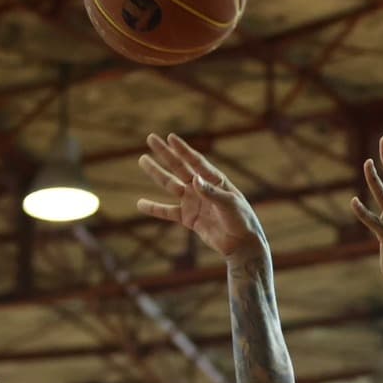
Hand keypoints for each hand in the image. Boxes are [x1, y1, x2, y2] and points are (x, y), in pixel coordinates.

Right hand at [136, 133, 264, 260]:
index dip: (182, 150)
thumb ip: (211, 192)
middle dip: (165, 153)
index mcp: (215, 180)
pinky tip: (140, 203)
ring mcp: (194, 202)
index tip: (170, 138)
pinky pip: (168, 212)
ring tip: (143, 160)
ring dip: (156, 173)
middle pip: (180, 167)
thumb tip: (195, 179)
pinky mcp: (189, 218)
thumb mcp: (229, 204)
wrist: (242, 244)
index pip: (196, 161)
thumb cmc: (242, 220)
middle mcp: (202, 188)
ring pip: (171, 185)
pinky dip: (155, 208)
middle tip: (151, 138)